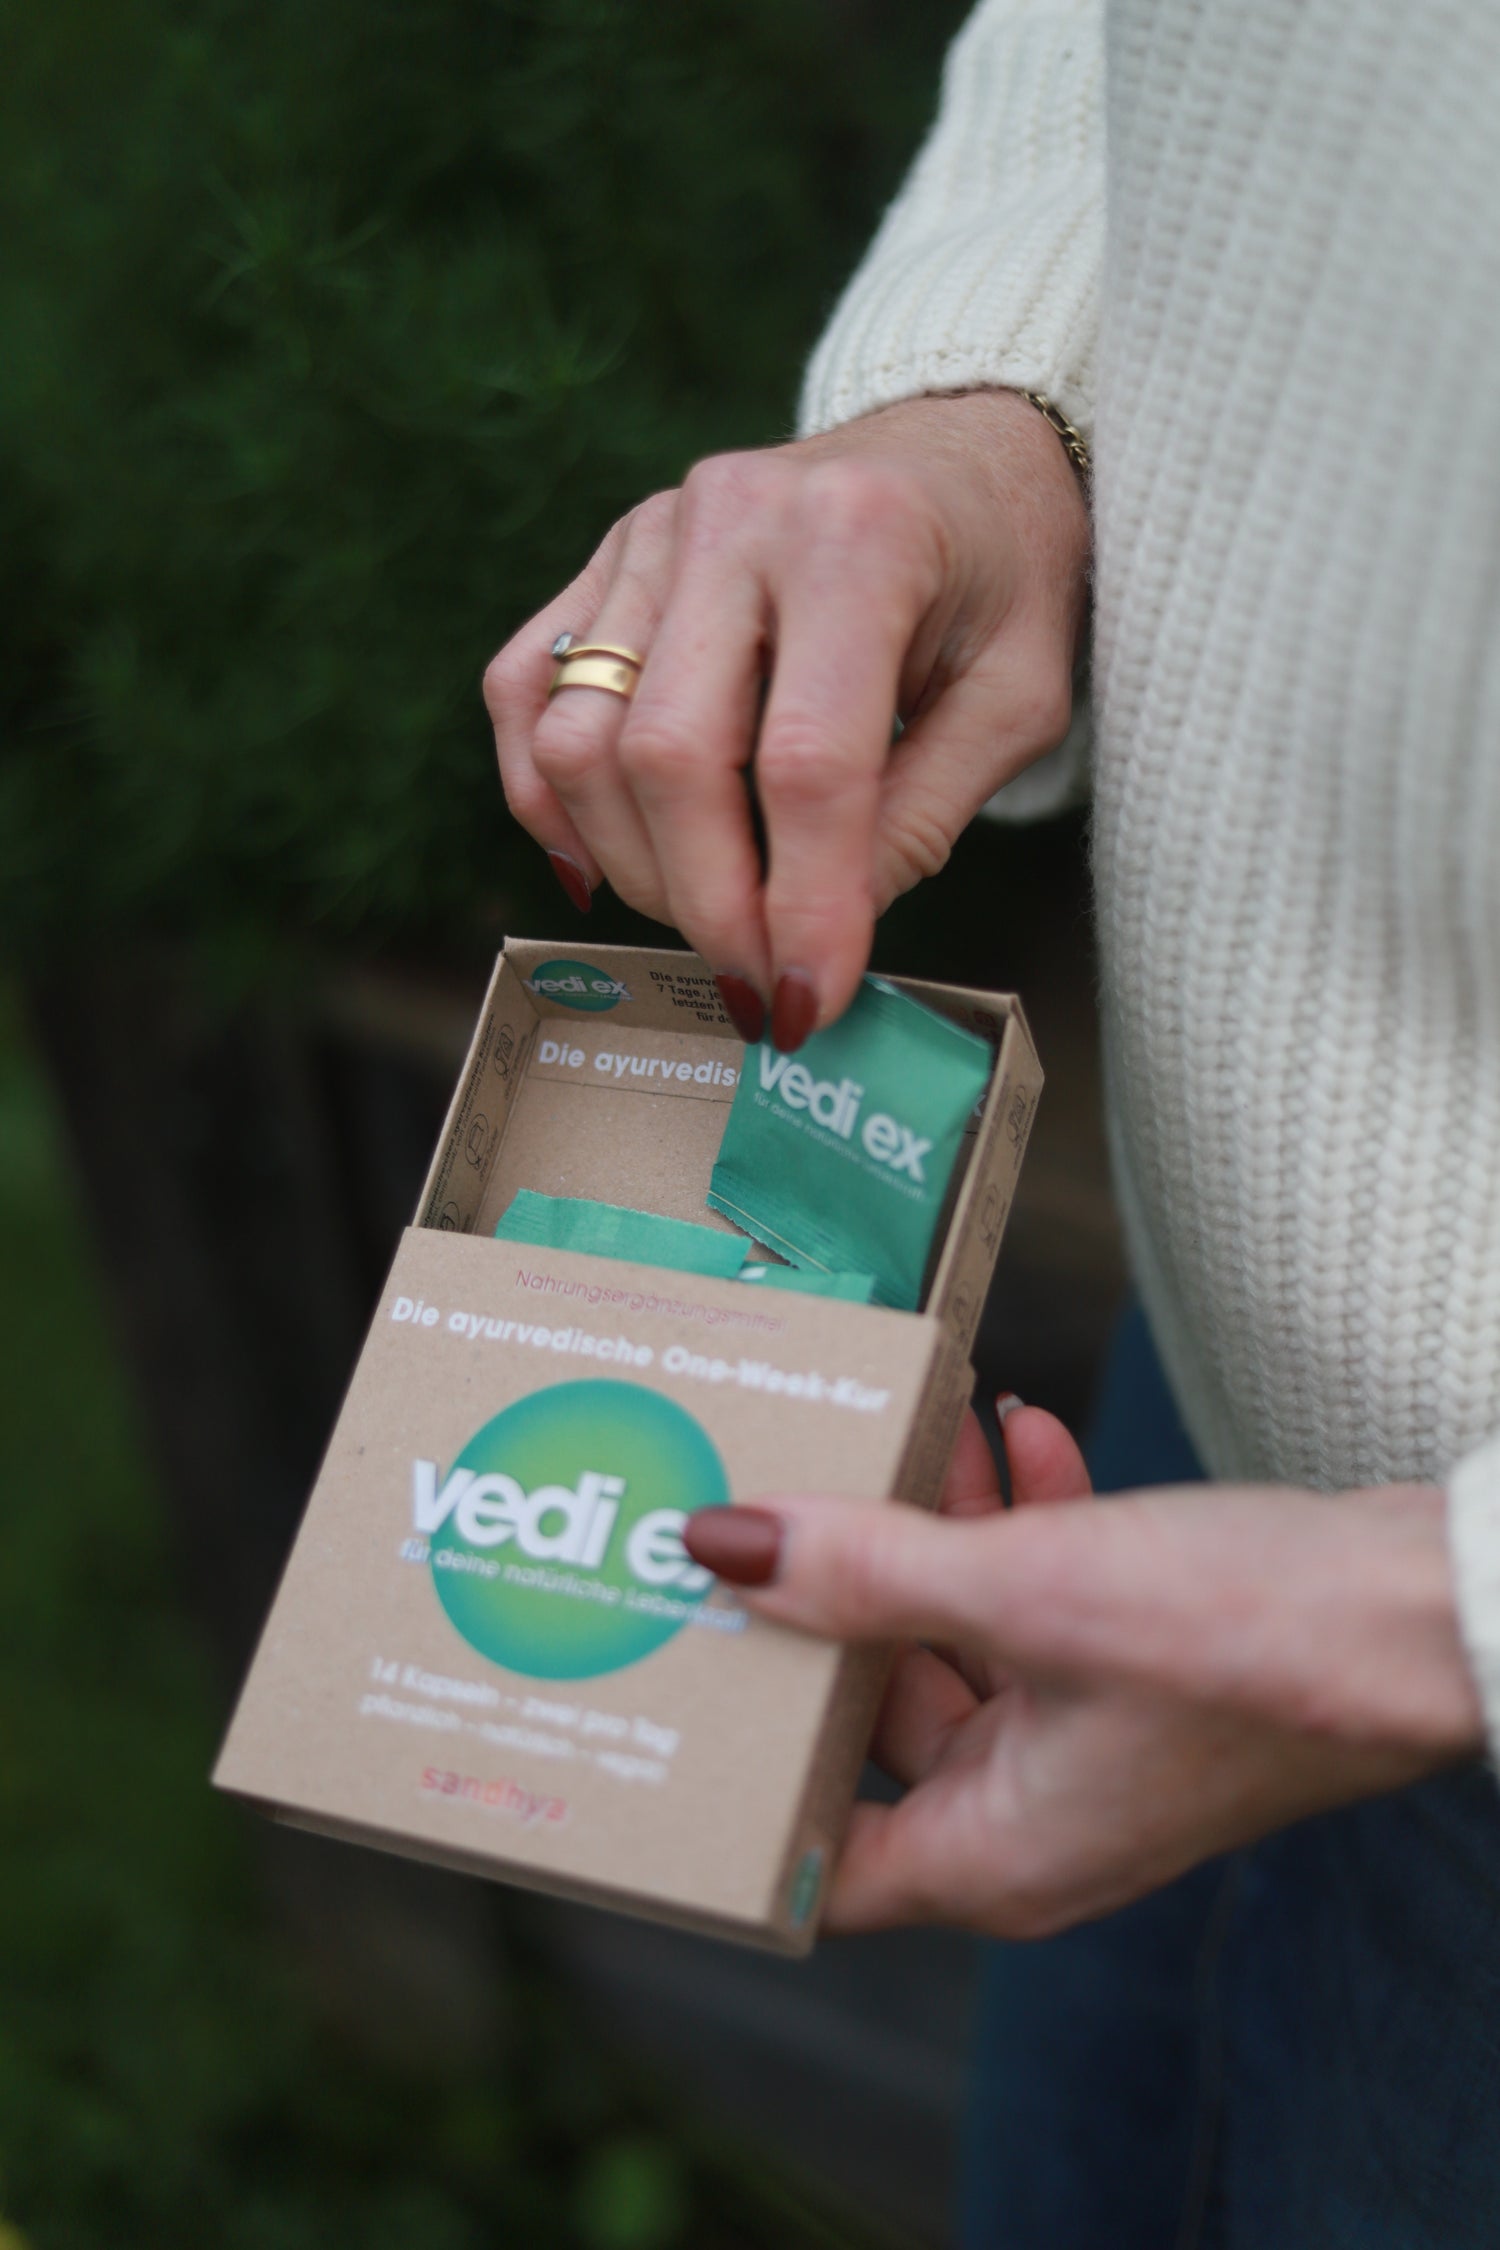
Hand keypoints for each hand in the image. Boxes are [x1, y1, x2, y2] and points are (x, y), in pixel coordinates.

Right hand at [484, 391, 1089, 1045]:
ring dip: (632, 865)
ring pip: (577, 739)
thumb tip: (813, 935)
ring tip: (709, 915)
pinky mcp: (603, 557)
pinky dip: (546, 800)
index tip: (804, 1002)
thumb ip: (924, 813)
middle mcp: (735, 519)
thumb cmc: (1002, 576)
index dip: (800, 905)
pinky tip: (605, 866)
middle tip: (753, 984)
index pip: (805, 764)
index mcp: (860, 541)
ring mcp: (650, 531)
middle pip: (669, 758)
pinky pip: (522, 692)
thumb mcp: (1019, 696)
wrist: (960, 448)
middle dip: (707, 905)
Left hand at [683, 1404, 1483, 1937]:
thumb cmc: (1248, 1639)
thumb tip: (727, 1549)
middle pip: (877, 1724)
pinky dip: (1017, 1531)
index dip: (748, 1780)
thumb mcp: (1027, 1590)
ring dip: (931, 1543)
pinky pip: (1038, 1612)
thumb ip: (867, 1568)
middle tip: (782, 1505)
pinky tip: (1017, 1435)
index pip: (819, 1860)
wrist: (1424, 1607)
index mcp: (993, 1854)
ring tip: (911, 1440)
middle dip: (837, 1605)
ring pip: (960, 1645)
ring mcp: (1087, 1749)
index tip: (691, 1676)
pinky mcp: (1134, 1678)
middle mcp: (1031, 1821)